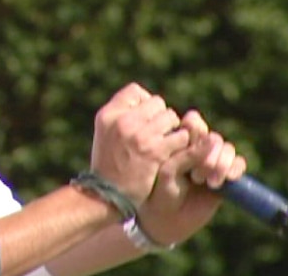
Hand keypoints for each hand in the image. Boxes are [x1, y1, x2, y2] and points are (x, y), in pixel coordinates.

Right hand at [90, 83, 190, 206]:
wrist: (107, 195)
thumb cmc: (109, 165)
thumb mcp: (106, 134)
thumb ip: (121, 117)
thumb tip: (146, 103)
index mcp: (108, 114)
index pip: (135, 91)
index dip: (145, 102)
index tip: (145, 118)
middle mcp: (122, 121)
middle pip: (157, 103)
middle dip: (161, 117)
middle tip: (160, 133)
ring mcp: (139, 135)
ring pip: (171, 118)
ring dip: (174, 130)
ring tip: (168, 143)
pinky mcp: (155, 151)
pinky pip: (180, 137)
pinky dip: (182, 144)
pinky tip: (175, 153)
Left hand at [137, 110, 246, 245]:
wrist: (167, 219)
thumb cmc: (160, 191)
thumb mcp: (168, 171)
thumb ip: (187, 155)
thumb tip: (213, 138)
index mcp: (179, 140)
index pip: (193, 122)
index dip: (195, 132)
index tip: (186, 149)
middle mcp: (198, 147)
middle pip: (213, 136)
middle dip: (208, 155)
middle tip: (196, 176)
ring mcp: (214, 160)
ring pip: (227, 148)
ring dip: (220, 163)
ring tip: (208, 182)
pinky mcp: (227, 176)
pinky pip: (239, 163)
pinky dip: (234, 169)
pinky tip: (222, 182)